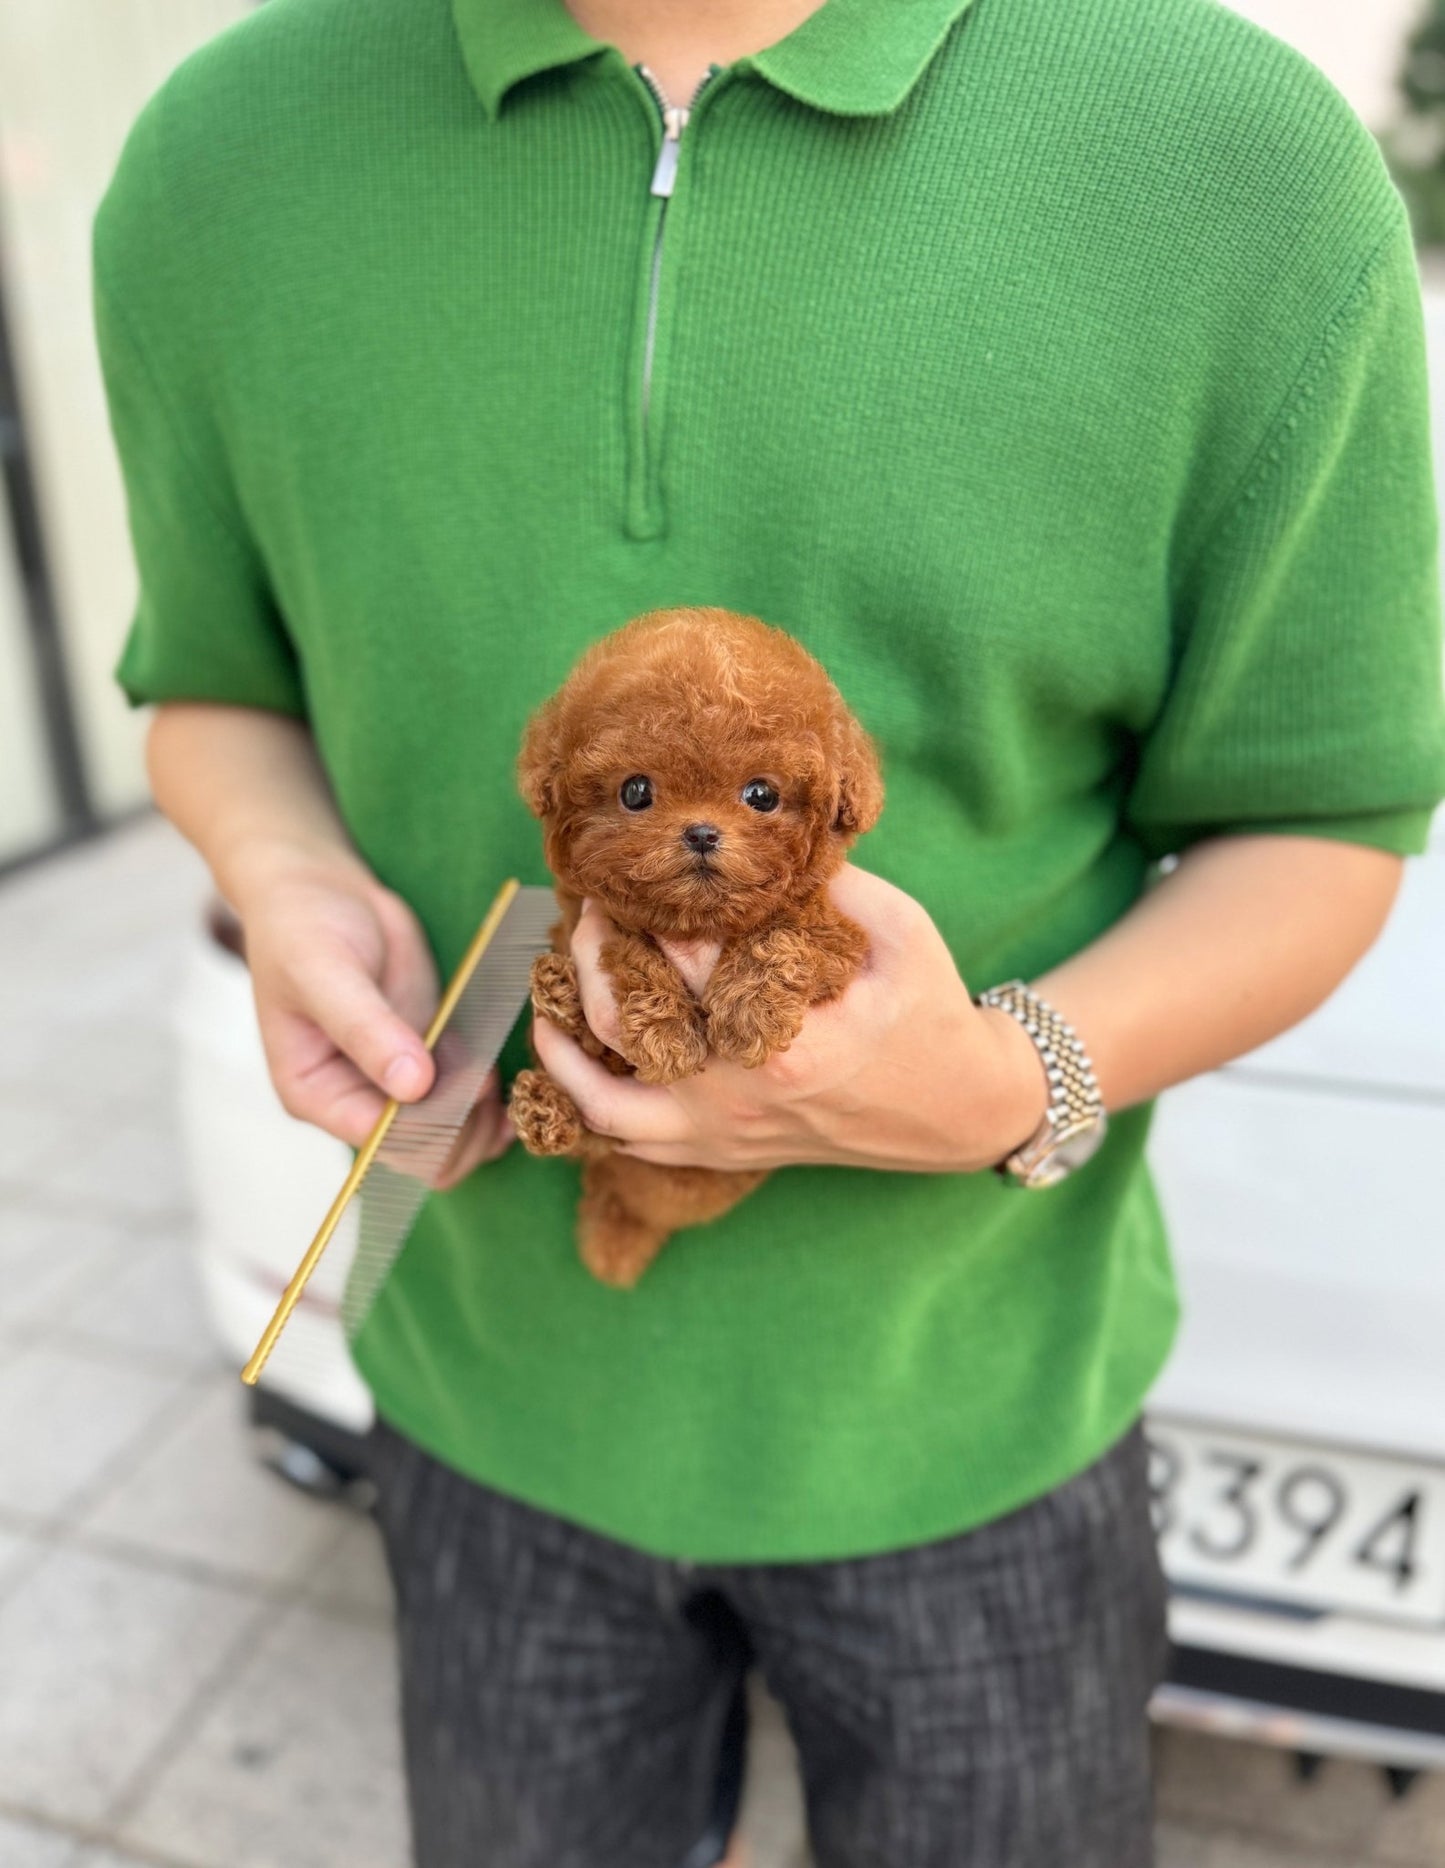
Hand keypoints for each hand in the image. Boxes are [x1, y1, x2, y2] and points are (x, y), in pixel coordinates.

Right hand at [231, 847, 512, 1188]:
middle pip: (423, 1153)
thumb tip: (411, 1086)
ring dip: (485, 1118)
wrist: (320, 890)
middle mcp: (357, 1100)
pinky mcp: (430, 1056)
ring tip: (501, 1078)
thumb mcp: (325, 972)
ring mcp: (397, 1081)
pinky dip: (493, 1096)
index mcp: (316, 1094)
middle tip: (491, 1082)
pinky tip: (509, 1075)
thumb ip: (367, 1029)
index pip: (382, 1144)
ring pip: (453, 1135)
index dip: (432, 1126)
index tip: (469, 1086)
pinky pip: (467, 1098)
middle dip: (463, 1128)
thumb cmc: (303, 928)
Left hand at [530, 865, 1048, 1174]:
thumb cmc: (931, 1016)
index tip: (639, 872)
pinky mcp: (721, 1154)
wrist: (961, 1111)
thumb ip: (832, 884)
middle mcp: (738, 1099)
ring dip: (565, 1046)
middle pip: (626, 1021)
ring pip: (604, 1101)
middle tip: (589, 909)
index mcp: (784, 1045)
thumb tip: (762, 838)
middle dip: (591, 955)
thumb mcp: (902, 932)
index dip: (652, 909)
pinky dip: (588, 1102)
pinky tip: (573, 1057)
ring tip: (549, 993)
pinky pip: (628, 1141)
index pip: (684, 961)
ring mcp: (724, 1136)